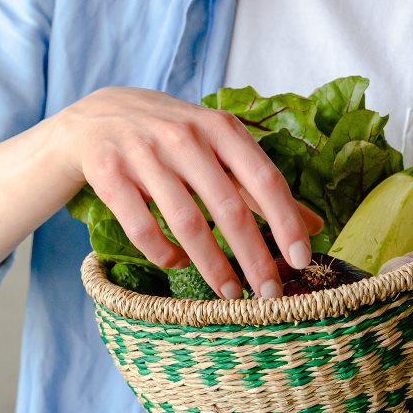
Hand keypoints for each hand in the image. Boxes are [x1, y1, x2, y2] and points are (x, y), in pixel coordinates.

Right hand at [48, 87, 323, 298]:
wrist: (97, 117)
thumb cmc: (173, 136)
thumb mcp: (218, 146)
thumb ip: (261, 185)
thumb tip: (315, 226)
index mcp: (219, 126)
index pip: (263, 177)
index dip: (285, 220)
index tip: (301, 260)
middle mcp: (184, 136)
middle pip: (227, 206)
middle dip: (253, 256)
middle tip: (269, 295)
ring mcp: (144, 154)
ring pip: (186, 222)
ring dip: (212, 265)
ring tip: (230, 294)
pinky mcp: (109, 174)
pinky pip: (142, 229)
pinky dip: (165, 255)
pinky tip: (178, 264)